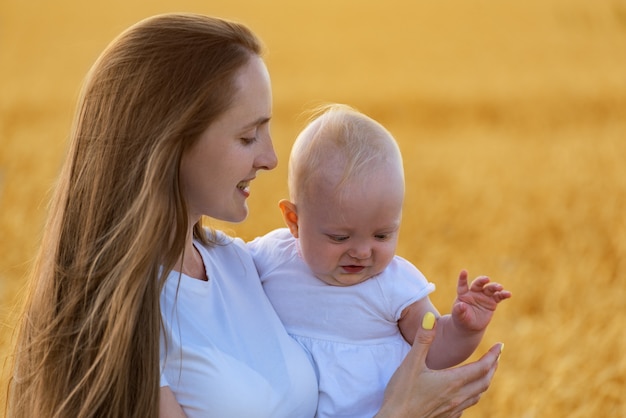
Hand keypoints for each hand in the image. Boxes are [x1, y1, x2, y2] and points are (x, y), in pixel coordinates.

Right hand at [376, 313, 502, 417]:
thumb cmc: (401, 393)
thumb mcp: (411, 363)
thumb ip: (423, 340)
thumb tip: (430, 317)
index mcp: (453, 381)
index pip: (482, 367)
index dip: (493, 355)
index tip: (500, 346)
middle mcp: (458, 396)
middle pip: (484, 381)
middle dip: (493, 367)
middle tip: (496, 356)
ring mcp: (453, 409)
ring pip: (478, 395)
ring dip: (485, 381)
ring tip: (485, 372)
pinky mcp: (446, 416)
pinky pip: (467, 405)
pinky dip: (472, 395)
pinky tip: (465, 393)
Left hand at [452, 270, 511, 331]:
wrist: (471, 325)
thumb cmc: (462, 318)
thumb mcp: (458, 315)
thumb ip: (458, 310)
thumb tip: (461, 305)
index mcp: (463, 294)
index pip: (462, 285)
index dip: (462, 278)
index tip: (464, 271)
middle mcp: (474, 292)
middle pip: (478, 284)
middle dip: (482, 280)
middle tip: (487, 279)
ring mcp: (484, 296)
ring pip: (490, 288)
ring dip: (495, 287)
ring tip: (500, 287)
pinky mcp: (492, 301)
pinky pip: (499, 296)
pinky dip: (504, 294)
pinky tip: (508, 294)